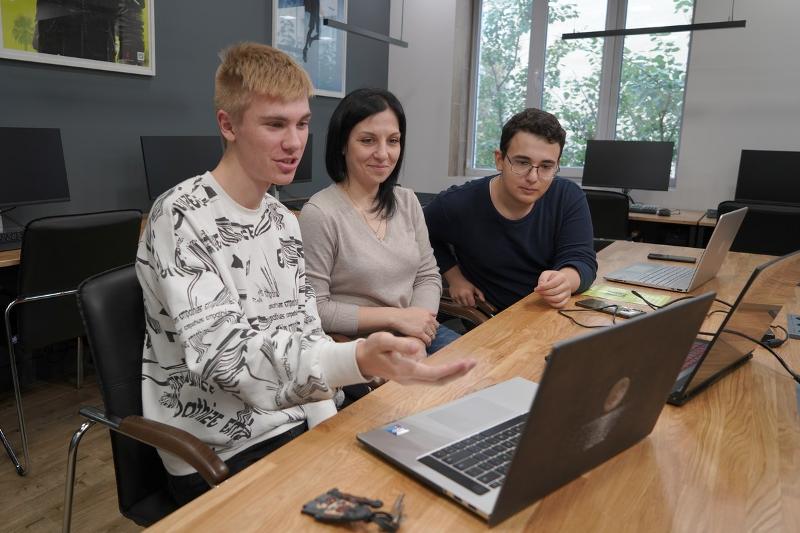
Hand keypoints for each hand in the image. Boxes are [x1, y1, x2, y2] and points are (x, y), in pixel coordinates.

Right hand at [355, 332, 475, 384]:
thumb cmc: (371, 349)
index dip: (452, 369)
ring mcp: (410, 379)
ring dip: (453, 373)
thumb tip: (417, 347)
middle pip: (439, 381)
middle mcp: (411, 378)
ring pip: (436, 380)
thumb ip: (400, 344)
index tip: (465, 363)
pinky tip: (452, 366)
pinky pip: (432, 377)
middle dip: (457, 373)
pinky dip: (444, 372)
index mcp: (406, 370)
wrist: (360, 360)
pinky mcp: (410, 376)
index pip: (435, 373)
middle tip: (473, 363)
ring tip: (467, 364)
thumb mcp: (382, 341)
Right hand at [392, 307, 438, 345]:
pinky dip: (428, 343)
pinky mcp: (420, 333)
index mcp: (427, 314)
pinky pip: (428, 340)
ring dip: (430, 339)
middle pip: (435, 330)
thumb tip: (434, 314)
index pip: (436, 324)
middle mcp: (428, 320)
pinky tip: (426, 345)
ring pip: (432, 336)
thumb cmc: (404, 313)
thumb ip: (427, 312)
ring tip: (427, 342)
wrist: (397, 317)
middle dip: (432, 334)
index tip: (430, 332)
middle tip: (428, 338)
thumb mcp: (417, 309)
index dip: (433, 329)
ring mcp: (424, 326)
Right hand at [448, 277, 484, 307]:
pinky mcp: (452, 297)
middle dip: (468, 303)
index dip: (473, 303)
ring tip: (464, 298)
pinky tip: (460, 297)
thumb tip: (483, 300)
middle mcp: (462, 295)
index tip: (473, 300)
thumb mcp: (474, 288)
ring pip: (462, 305)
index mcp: (468, 293)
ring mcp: (457, 297)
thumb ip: (480, 294)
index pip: (472, 304)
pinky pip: (457, 303)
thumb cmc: (466, 284)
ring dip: (463, 303)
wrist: (455, 280)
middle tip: (468, 299)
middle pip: (467, 305)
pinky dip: (459, 302)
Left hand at [534, 270, 571, 307]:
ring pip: (558, 299)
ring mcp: (568, 293)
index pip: (553, 283)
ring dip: (548, 298)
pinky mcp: (567, 299)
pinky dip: (552, 304)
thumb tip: (540, 286)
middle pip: (555, 291)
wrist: (561, 281)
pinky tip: (548, 300)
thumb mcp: (546, 274)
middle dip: (544, 293)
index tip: (536, 288)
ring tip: (543, 295)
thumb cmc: (552, 277)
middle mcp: (567, 285)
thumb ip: (542, 279)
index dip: (543, 287)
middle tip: (539, 292)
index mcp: (562, 277)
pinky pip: (560, 304)